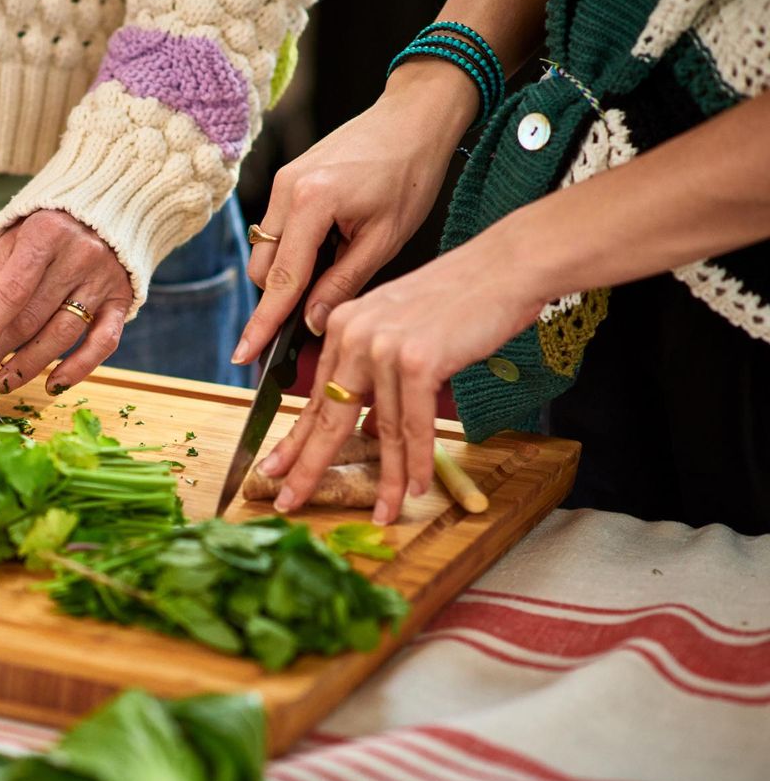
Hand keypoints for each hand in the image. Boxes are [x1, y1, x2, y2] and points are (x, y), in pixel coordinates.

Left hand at [0, 210, 133, 393]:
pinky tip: (53, 384)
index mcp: (46, 233)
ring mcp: (103, 280)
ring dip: (29, 365)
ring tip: (2, 383)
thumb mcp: (9, 247)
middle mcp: (80, 255)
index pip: (12, 291)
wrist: (102, 212)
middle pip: (33, 317)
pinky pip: (103, 342)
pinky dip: (78, 368)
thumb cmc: (46, 231)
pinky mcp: (121, 300)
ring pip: (63, 334)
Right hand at [233, 62, 477, 364]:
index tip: (245, 355)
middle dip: (281, 298)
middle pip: (262, 269)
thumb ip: (342, 284)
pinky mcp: (286, 179)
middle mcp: (285, 190)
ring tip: (336, 266)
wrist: (413, 117)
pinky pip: (276, 229)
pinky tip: (330, 245)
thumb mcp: (384, 239)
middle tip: (319, 312)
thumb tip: (310, 324)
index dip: (263, 323)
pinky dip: (294, 250)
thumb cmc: (409, 173)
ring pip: (265, 251)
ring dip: (288, 273)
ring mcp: (281, 182)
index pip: (280, 280)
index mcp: (311, 203)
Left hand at [255, 225, 541, 523]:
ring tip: (384, 513)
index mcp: (344, 326)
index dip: (294, 439)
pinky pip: (414, 425)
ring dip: (387, 479)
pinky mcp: (418, 360)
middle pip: (328, 416)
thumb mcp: (403, 334)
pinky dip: (418, 462)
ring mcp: (384, 347)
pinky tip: (417, 487)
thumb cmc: (462, 299)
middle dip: (309, 466)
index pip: (313, 396)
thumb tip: (372, 431)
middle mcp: (355, 334)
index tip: (275, 469)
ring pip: (381, 430)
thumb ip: (379, 379)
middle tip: (289, 501)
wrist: (505, 268)